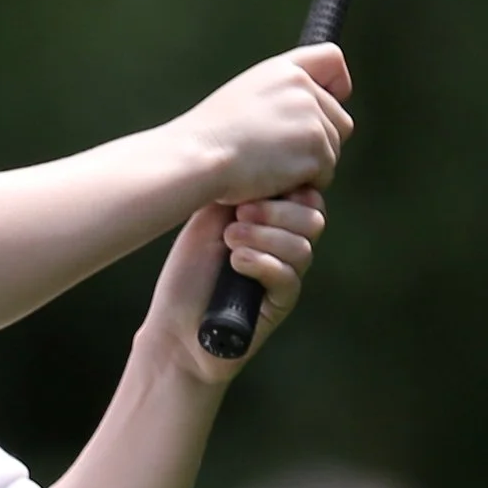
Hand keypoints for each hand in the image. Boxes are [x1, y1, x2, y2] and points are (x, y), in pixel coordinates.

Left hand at [143, 187, 326, 381]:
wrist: (173, 326)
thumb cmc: (188, 270)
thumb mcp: (211, 217)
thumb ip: (243, 190)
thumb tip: (270, 160)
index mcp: (274, 219)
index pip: (306, 192)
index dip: (288, 184)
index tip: (253, 184)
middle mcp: (285, 244)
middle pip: (314, 215)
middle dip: (277, 210)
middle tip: (238, 213)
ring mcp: (286, 274)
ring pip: (303, 245)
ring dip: (264, 236)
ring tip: (230, 240)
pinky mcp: (280, 304)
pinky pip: (289, 276)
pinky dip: (262, 263)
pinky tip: (236, 262)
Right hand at [181, 45, 352, 205]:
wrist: (200, 157)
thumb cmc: (212, 135)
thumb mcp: (245, 93)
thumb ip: (281, 93)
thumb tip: (310, 108)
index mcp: (287, 70)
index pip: (333, 60)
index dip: (336, 85)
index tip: (327, 103)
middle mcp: (305, 90)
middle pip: (339, 119)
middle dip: (319, 141)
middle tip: (284, 156)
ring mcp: (313, 122)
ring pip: (333, 150)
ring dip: (310, 166)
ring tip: (272, 169)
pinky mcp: (314, 154)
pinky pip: (324, 175)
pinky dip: (303, 184)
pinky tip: (275, 182)